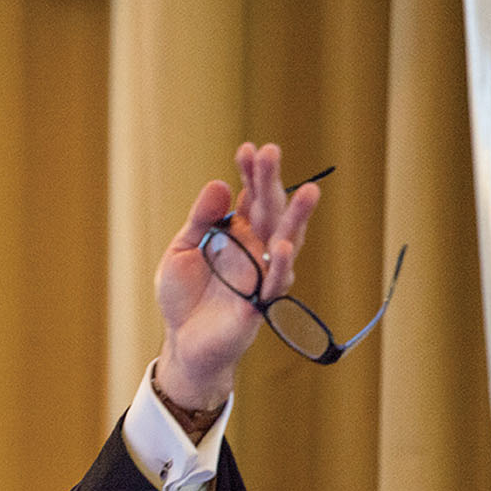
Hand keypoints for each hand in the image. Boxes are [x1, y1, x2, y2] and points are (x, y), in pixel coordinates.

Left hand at [153, 142, 320, 407]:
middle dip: (271, 182)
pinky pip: (275, 282)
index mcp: (237, 234)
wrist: (182, 341)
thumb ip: (201, 220)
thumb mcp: (182, 250)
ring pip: (286, 241)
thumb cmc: (184, 296)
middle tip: (272, 151)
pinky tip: (283, 245)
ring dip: (296, 218)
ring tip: (308, 191)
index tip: (247, 149)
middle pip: (270, 211)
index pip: (249, 196)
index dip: (249, 173)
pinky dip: (280, 264)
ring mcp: (261, 275)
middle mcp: (255, 250)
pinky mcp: (260, 303)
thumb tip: (219, 184)